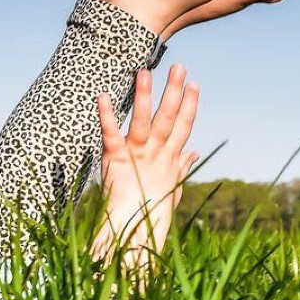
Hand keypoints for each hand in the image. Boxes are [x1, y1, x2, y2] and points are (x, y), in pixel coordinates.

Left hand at [91, 64, 199, 269]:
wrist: (133, 233)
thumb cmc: (150, 212)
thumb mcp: (172, 188)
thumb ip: (182, 166)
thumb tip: (192, 151)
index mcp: (170, 159)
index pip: (184, 127)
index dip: (191, 106)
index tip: (196, 85)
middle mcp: (156, 154)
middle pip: (169, 118)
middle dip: (174, 92)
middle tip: (179, 67)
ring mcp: (138, 155)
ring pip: (143, 120)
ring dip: (145, 96)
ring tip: (145, 71)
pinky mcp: (116, 159)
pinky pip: (111, 133)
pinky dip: (107, 115)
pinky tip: (104, 96)